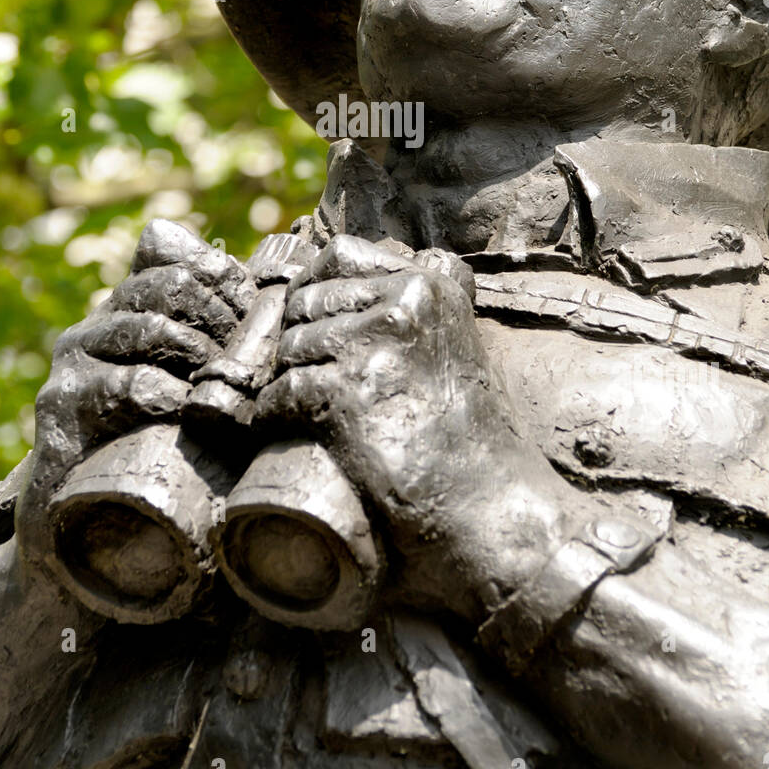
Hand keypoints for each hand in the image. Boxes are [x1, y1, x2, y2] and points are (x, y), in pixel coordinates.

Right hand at [16, 218, 255, 572]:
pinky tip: (189, 412)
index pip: (177, 264)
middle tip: (247, 357)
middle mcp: (93, 329)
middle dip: (220, 318)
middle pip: (167, 288)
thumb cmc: (150, 454)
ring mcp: (73, 366)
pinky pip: (126, 385)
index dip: (226, 282)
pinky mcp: (63, 409)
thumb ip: (216, 347)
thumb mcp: (186, 395)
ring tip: (225, 385)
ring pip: (150, 329)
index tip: (257, 311)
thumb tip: (263, 289)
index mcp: (121, 314)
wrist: (79, 527)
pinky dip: (169, 395)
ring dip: (200, 354)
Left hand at [254, 234, 525, 617]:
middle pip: (306, 302)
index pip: (339, 254)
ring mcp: (374, 347)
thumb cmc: (476, 441)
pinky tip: (288, 433)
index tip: (310, 320)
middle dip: (298, 340)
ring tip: (303, 412)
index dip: (313, 286)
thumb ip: (434, 307)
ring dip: (286, 380)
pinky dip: (274, 417)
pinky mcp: (346, 394)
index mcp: (431, 285)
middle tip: (307, 380)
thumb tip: (388, 278)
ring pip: (290, 346)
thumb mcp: (465, 347)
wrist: (493, 514)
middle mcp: (403, 304)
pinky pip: (281, 392)